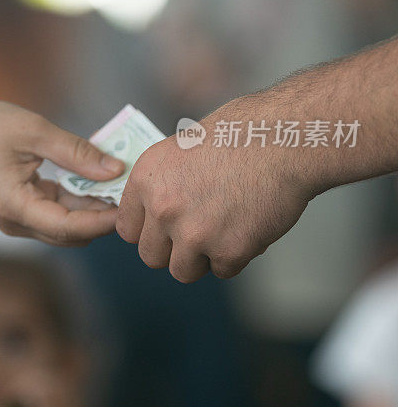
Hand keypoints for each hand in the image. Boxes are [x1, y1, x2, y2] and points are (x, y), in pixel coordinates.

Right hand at [0, 101, 123, 245]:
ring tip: (118, 178)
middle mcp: (17, 222)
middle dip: (104, 214)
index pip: (71, 228)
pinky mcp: (17, 209)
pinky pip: (54, 211)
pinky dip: (76, 199)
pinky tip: (94, 176)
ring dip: (92, 207)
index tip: (133, 199)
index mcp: (16, 207)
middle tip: (133, 185)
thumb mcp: (31, 131)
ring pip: (66, 225)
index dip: (106, 219)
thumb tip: (116, 170)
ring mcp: (16, 219)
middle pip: (72, 233)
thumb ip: (76, 153)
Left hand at [117, 100, 313, 281]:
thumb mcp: (178, 150)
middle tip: (195, 234)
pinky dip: (236, 256)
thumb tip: (150, 212)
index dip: (148, 231)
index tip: (163, 228)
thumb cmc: (235, 135)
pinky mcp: (228, 250)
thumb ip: (160, 185)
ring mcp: (193, 233)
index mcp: (145, 180)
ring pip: (183, 271)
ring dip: (201, 259)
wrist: (280, 138)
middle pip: (150, 256)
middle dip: (171, 250)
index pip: (127, 228)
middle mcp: (162, 208)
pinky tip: (247, 227)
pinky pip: (223, 270)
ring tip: (222, 232)